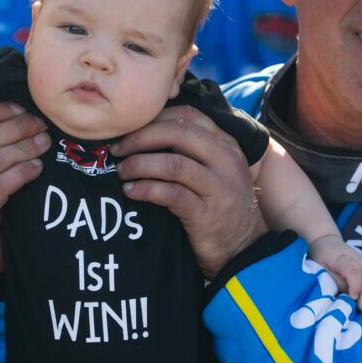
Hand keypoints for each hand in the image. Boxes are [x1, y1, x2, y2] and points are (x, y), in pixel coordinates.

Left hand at [114, 106, 267, 277]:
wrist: (242, 247)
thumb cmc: (220, 205)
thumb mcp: (215, 170)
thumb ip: (192, 150)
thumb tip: (146, 133)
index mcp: (226, 144)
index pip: (189, 115)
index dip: (155, 117)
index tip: (131, 127)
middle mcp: (226, 160)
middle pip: (177, 133)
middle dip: (141, 137)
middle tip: (118, 149)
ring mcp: (218, 186)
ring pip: (172, 164)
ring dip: (139, 164)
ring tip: (122, 171)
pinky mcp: (206, 213)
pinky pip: (170, 194)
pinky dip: (145, 189)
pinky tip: (131, 191)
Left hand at [311, 235, 361, 310]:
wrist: (326, 241)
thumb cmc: (320, 256)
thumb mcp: (318, 267)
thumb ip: (332, 280)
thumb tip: (346, 294)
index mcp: (340, 257)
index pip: (352, 270)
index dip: (355, 285)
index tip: (353, 297)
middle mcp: (355, 258)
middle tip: (361, 307)